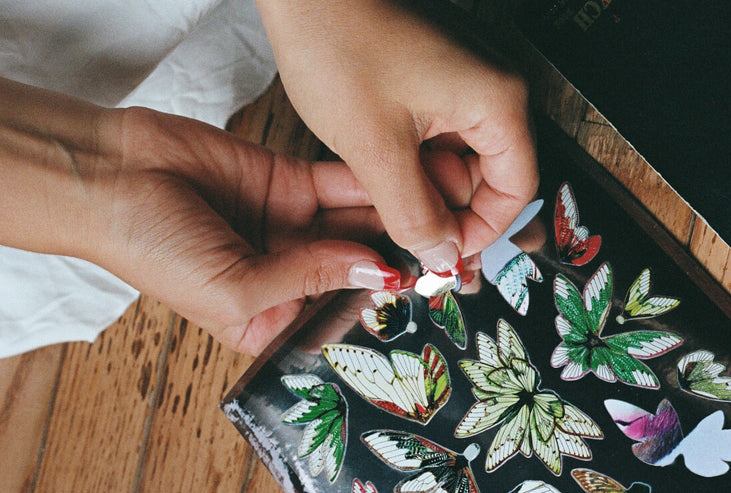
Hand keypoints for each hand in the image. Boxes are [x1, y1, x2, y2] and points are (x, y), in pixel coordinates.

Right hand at [0, 77, 416, 354]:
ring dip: (392, 218)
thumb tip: (376, 268)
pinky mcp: (289, 182)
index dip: (378, 304)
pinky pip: (340, 184)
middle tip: (443, 247)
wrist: (108, 174)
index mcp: (270, 318)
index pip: (337, 314)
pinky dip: (370, 183)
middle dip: (397, 259)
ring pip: (356, 222)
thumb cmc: (149, 249)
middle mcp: (288, 274)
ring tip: (436, 214)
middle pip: (356, 267)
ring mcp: (292, 226)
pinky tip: (404, 181)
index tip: (425, 290)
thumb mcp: (233, 287)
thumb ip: (308, 278)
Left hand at [255, 0, 538, 275]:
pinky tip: (377, 163)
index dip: (481, 232)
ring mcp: (465, 77)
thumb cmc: (337, 40)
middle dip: (446, 209)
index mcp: (497, 101)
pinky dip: (413, 158)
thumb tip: (442, 257)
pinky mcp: (436, 73)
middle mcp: (493, 87)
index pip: (516, 190)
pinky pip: (438, 132)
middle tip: (404, 230)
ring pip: (458, 157)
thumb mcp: (376, 149)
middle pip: (488, 176)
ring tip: (381, 191)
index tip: (444, 255)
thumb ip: (414, 215)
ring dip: (424, 185)